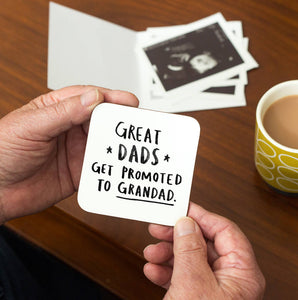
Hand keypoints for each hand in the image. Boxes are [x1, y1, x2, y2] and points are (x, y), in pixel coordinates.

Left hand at [0, 85, 138, 223]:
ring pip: (104, 143)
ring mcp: (76, 151)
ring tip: (134, 144)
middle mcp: (69, 129)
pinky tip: (118, 166)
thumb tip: (93, 97)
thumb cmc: (1, 153)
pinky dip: (111, 167)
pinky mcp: (79, 172)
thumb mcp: (31, 125)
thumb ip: (64, 112)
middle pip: (102, 120)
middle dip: (121, 120)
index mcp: (56, 110)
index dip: (110, 98)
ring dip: (119, 144)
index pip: (89, 98)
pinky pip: (100, 168)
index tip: (128, 101)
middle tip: (138, 122)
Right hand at [144, 202, 264, 298]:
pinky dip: (166, 270)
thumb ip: (189, 250)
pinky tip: (153, 270)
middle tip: (159, 227)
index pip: (225, 230)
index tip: (182, 208)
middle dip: (178, 235)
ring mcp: (214, 289)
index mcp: (241, 273)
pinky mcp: (199, 297)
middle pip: (204, 243)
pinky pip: (183, 275)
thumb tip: (186, 223)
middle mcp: (231, 279)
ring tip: (151, 253)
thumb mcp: (192, 285)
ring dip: (168, 253)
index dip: (202, 216)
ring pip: (191, 258)